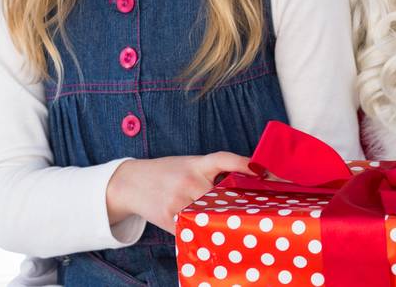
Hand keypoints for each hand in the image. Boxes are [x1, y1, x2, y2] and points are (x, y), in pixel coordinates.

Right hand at [105, 152, 252, 230]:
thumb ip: (211, 173)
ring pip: (210, 215)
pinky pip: (195, 228)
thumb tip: (245, 183)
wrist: (132, 183)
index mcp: (195, 164)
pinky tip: (212, 234)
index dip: (243, 164)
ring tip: (238, 228)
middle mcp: (188, 181)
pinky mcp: (171, 219)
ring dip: (223, 221)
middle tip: (260, 212)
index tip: (263, 171)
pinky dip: (204, 232)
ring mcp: (179, 201)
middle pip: (223, 195)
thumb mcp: (187, 164)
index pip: (223, 159)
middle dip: (239, 204)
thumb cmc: (166, 173)